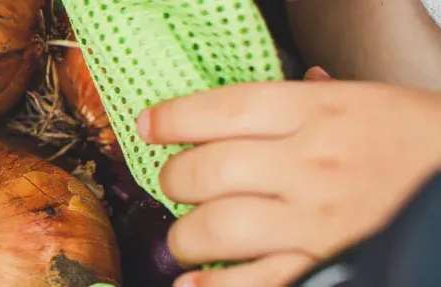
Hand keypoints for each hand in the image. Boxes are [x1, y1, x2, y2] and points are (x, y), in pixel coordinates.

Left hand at [139, 67, 440, 286]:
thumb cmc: (425, 145)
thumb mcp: (374, 104)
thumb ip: (314, 102)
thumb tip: (261, 100)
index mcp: (324, 113)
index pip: (222, 109)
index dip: (173, 119)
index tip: (149, 127)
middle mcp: (313, 165)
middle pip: (205, 170)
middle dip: (175, 180)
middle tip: (178, 185)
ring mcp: (318, 222)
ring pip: (215, 228)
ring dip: (186, 237)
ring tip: (188, 238)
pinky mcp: (324, 267)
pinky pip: (250, 282)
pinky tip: (195, 284)